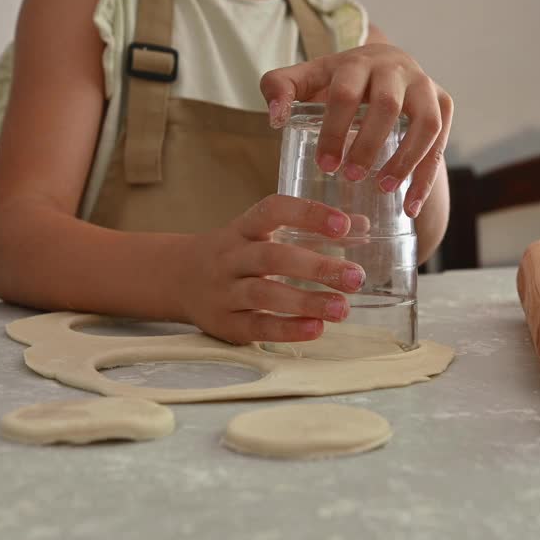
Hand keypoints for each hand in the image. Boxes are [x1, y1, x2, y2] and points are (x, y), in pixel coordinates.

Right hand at [180, 195, 366, 343]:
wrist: (177, 278)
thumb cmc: (235, 254)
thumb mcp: (261, 233)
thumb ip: (309, 229)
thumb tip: (363, 225)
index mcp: (243, 228)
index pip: (273, 211)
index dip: (308, 214)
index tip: (344, 226)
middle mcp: (230, 256)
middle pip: (272, 257)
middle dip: (316, 266)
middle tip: (356, 277)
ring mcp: (223, 290)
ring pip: (264, 293)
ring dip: (306, 301)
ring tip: (342, 308)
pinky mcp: (223, 322)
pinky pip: (255, 325)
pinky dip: (287, 328)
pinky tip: (316, 329)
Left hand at [261, 43, 452, 218]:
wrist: (385, 65)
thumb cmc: (339, 81)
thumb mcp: (307, 78)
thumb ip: (279, 87)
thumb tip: (276, 118)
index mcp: (357, 62)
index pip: (346, 94)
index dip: (334, 130)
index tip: (325, 164)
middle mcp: (395, 69)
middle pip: (386, 106)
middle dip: (368, 145)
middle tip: (350, 176)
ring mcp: (423, 85)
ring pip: (424, 123)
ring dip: (406, 160)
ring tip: (384, 190)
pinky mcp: (443, 102)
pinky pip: (441, 141)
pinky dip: (426, 176)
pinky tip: (411, 206)